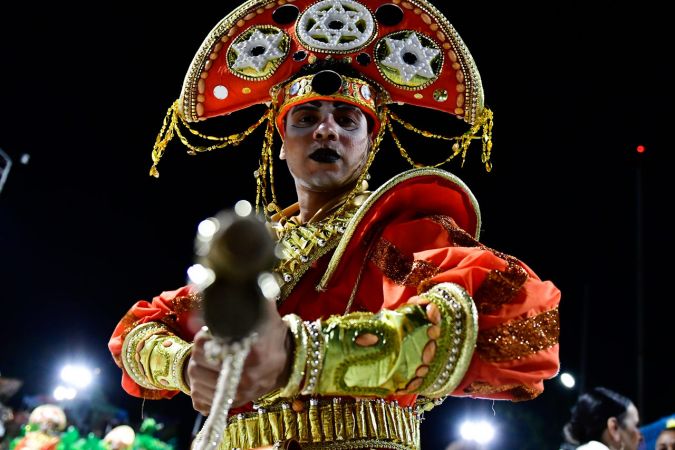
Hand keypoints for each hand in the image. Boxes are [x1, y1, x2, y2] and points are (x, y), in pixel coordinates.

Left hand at [186, 299, 291, 414]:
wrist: (286, 364)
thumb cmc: (272, 336)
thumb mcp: (267, 314)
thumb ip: (256, 296)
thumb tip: (248, 276)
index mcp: (250, 353)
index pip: (205, 346)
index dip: (202, 338)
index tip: (210, 333)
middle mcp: (244, 378)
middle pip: (196, 367)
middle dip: (198, 354)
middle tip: (207, 347)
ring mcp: (237, 394)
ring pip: (196, 384)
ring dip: (197, 370)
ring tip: (208, 361)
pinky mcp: (233, 404)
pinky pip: (201, 402)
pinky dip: (200, 390)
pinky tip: (210, 377)